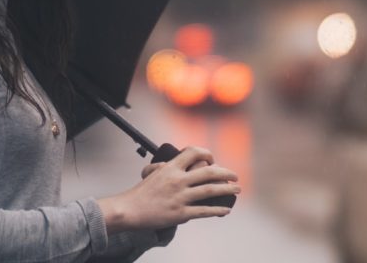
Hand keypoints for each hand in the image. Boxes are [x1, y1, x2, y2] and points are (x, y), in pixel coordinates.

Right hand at [99, 146, 239, 233]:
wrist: (130, 209)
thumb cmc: (140, 192)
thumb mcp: (152, 173)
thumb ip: (166, 167)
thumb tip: (174, 164)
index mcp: (171, 168)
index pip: (193, 152)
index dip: (207, 154)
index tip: (213, 160)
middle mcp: (177, 180)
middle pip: (208, 172)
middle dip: (226, 173)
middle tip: (235, 176)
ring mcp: (180, 197)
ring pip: (210, 190)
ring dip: (227, 189)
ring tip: (237, 190)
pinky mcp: (180, 213)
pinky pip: (204, 211)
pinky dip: (217, 209)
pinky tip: (226, 209)